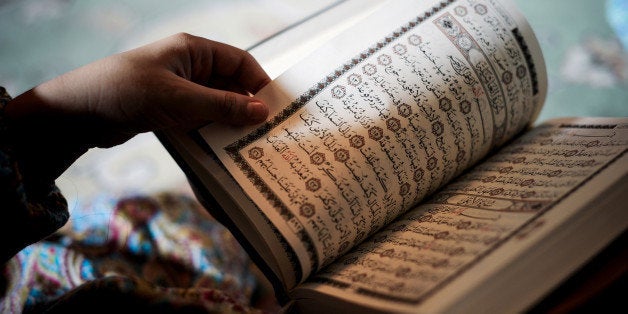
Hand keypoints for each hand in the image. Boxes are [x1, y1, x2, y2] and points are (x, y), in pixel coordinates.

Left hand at [5, 33, 270, 184]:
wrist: (79, 112)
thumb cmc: (128, 92)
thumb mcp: (180, 100)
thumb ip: (222, 106)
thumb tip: (262, 112)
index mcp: (194, 51)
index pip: (240, 62)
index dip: (260, 84)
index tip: (276, 110)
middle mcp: (190, 68)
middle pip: (231, 85)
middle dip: (247, 107)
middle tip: (267, 133)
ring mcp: (180, 90)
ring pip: (217, 105)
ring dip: (230, 123)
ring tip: (250, 146)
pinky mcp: (170, 110)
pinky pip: (200, 120)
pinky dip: (212, 132)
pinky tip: (223, 150)